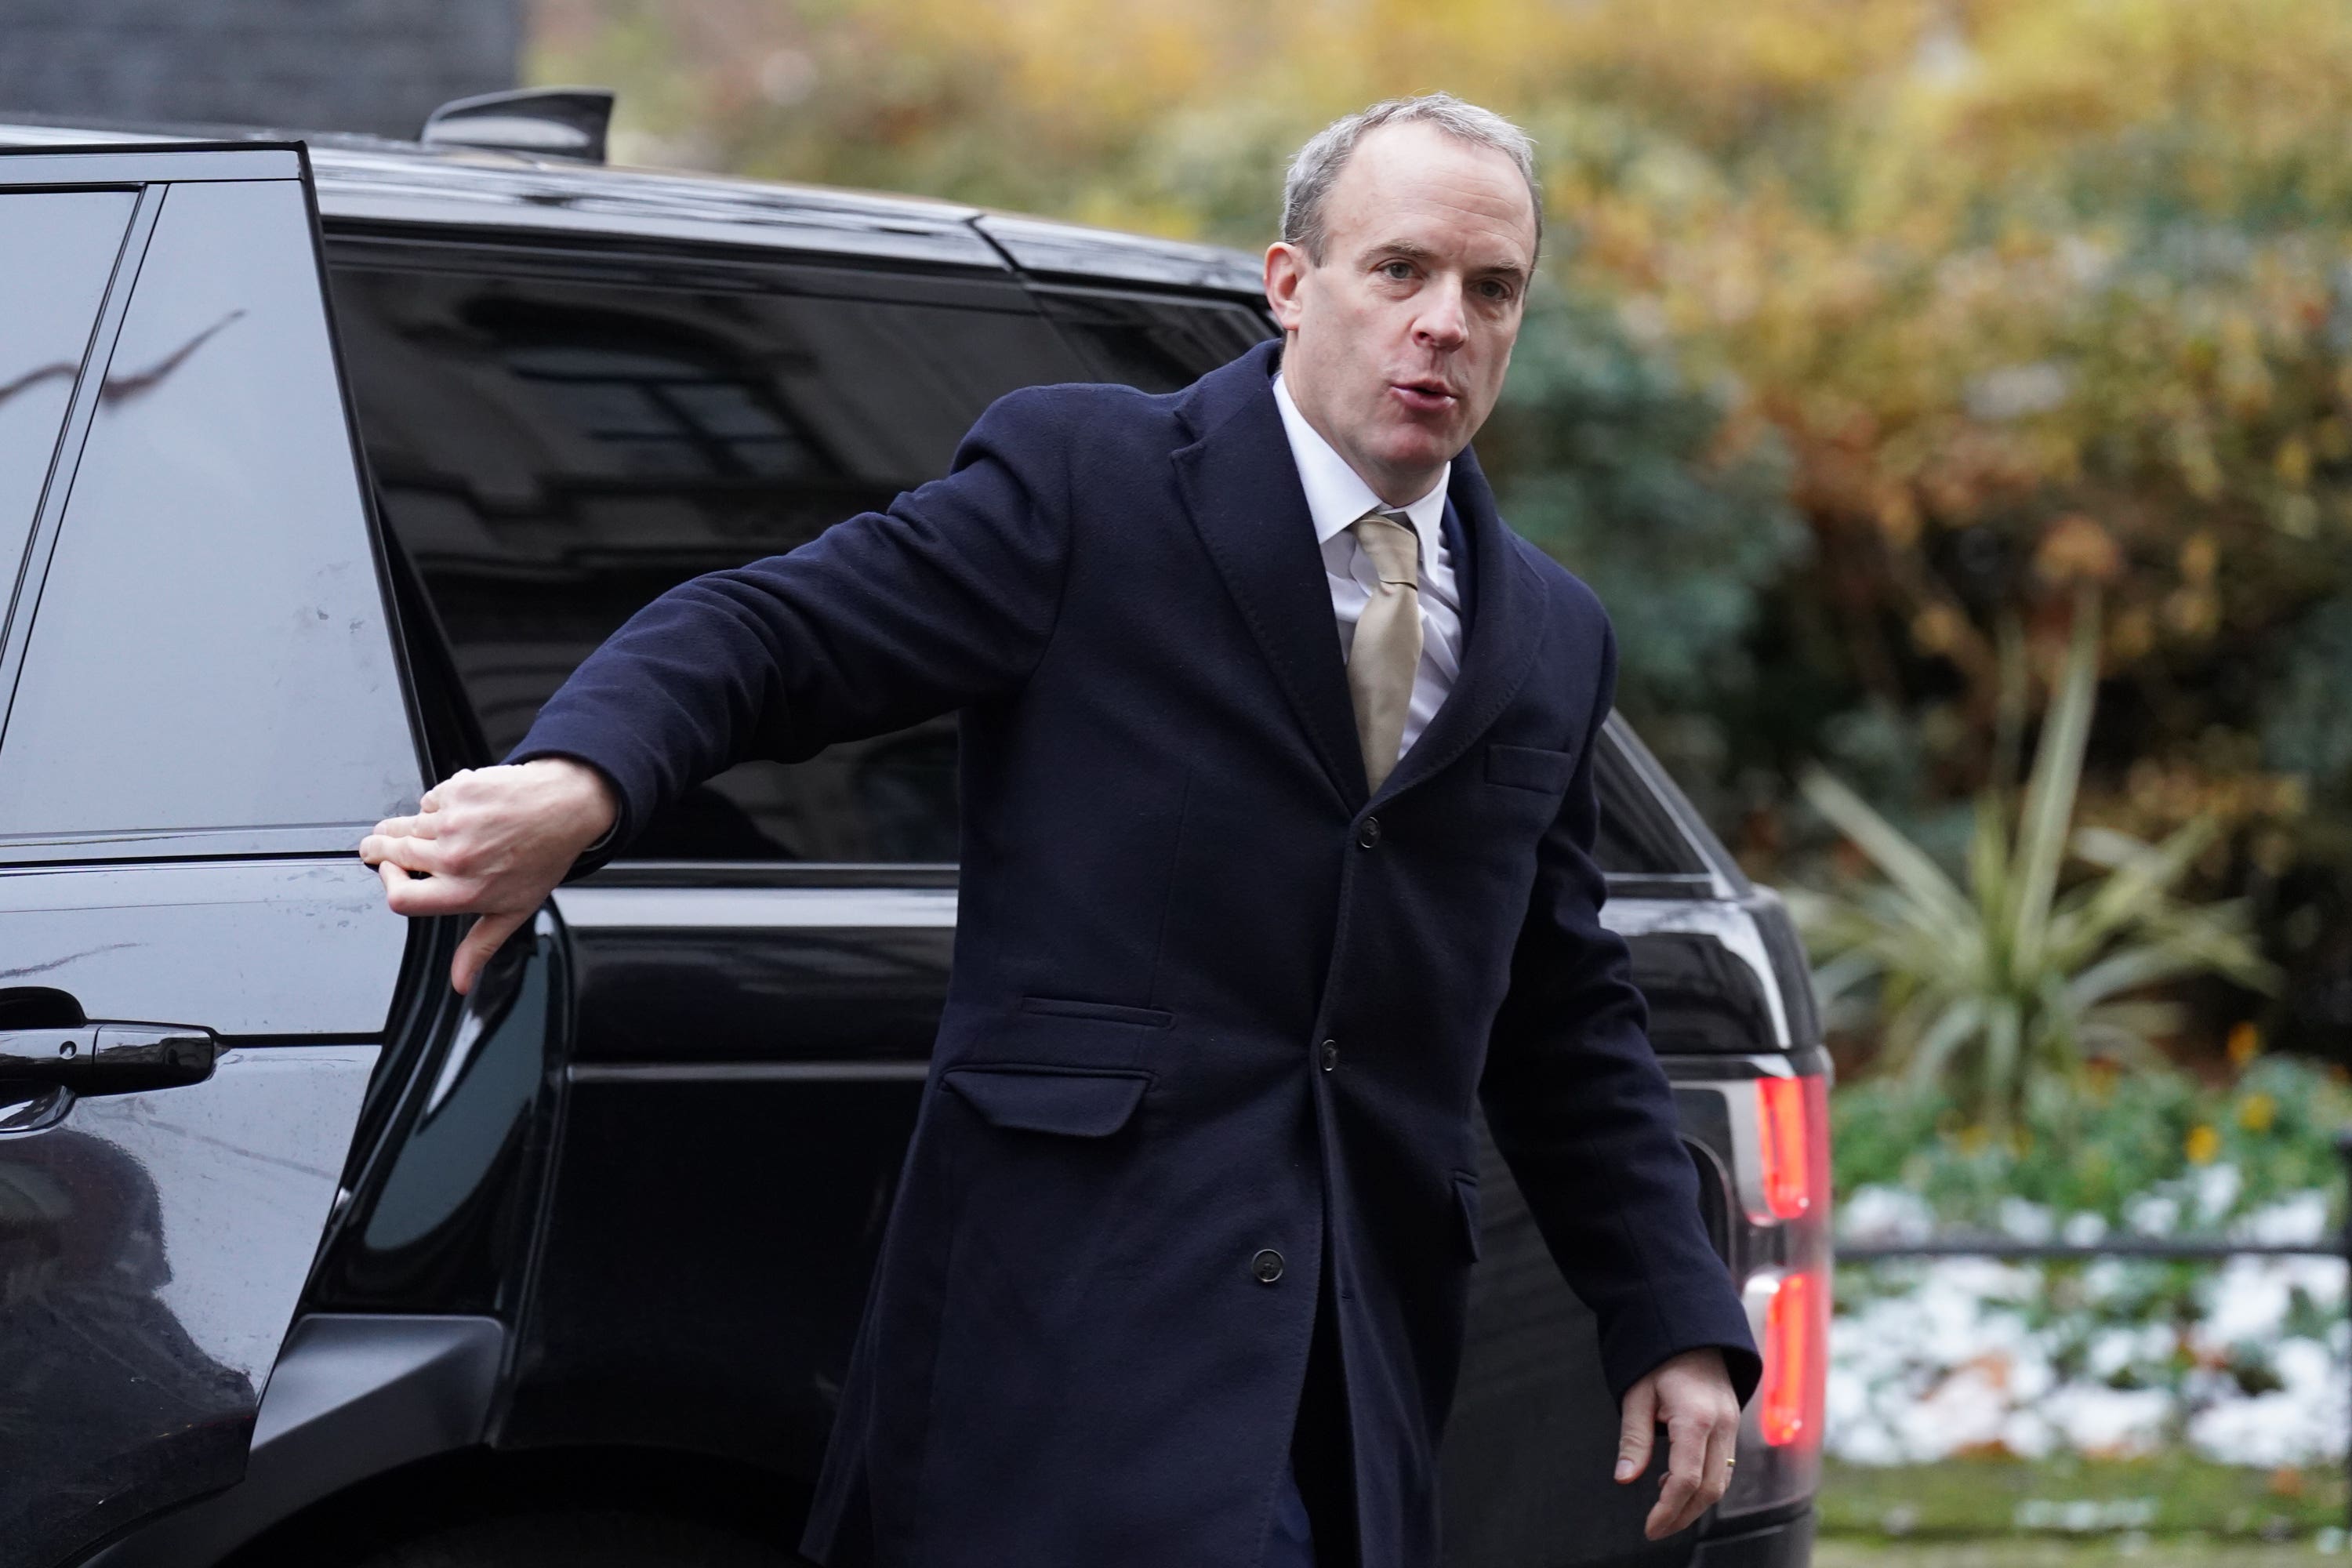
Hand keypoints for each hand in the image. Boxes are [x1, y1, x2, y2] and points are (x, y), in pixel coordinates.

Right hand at [358, 758, 617, 994]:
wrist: (566, 807)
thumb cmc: (543, 857)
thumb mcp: (514, 910)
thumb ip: (479, 947)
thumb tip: (460, 982)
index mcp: (464, 891)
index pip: (399, 898)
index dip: (388, 885)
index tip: (388, 874)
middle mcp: (455, 858)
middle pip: (390, 854)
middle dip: (378, 850)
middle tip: (378, 848)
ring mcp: (454, 822)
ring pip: (403, 825)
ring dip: (402, 828)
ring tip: (415, 829)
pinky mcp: (457, 791)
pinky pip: (430, 799)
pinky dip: (438, 804)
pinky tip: (460, 811)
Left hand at [1614, 1346, 1739, 1539]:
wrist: (1693, 1330)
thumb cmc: (1658, 1358)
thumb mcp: (1636, 1394)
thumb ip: (1634, 1438)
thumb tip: (1625, 1478)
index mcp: (1696, 1417)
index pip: (1686, 1478)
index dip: (1668, 1509)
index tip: (1650, 1527)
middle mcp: (1722, 1425)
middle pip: (1710, 1488)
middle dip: (1683, 1515)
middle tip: (1655, 1529)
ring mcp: (1732, 1426)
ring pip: (1721, 1482)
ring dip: (1694, 1503)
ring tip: (1663, 1509)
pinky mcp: (1732, 1426)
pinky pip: (1724, 1467)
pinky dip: (1703, 1484)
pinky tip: (1676, 1481)